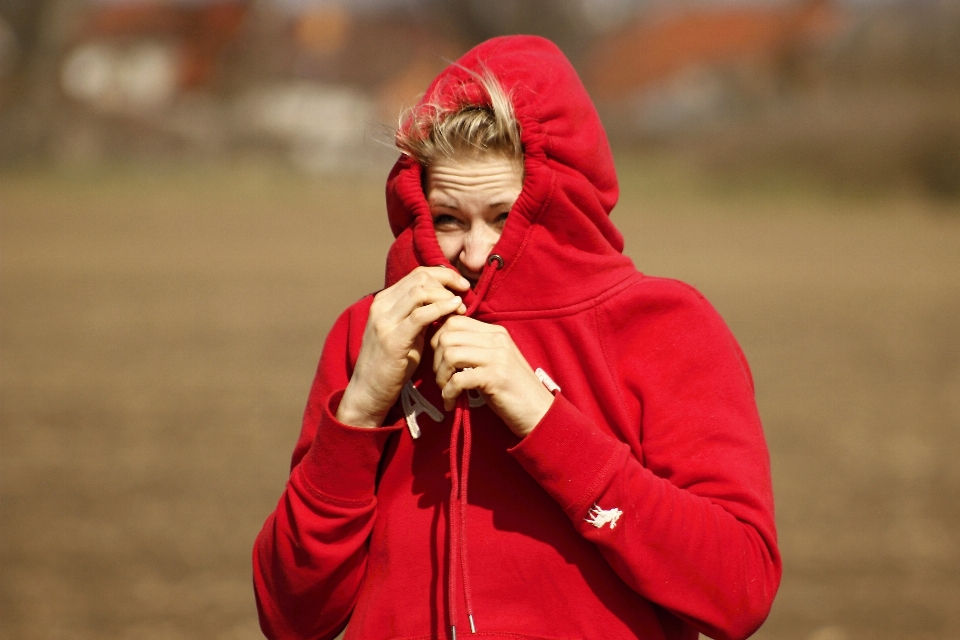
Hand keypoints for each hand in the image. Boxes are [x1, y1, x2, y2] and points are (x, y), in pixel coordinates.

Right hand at [337, 267, 469, 427]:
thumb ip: (421, 314)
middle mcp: (381, 305)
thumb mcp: (407, 333)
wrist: (370, 391)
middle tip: (465, 294)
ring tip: (461, 307)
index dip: (443, 275)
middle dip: (448, 281)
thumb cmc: (393, 364)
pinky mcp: (392, 338)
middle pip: (420, 277)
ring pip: (420, 290)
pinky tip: (455, 311)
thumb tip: (448, 300)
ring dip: (446, 296)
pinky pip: (420, 315)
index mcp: (385, 301)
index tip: (461, 285)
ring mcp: (384, 321)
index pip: (417, 274)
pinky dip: (441, 308)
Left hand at [431, 316, 554, 437]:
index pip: (454, 321)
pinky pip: (458, 380)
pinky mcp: (496, 378)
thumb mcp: (494, 361)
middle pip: (447, 335)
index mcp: (495, 332)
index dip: (438, 340)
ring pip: (449, 354)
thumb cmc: (511, 390)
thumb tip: (440, 343)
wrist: (539, 412)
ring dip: (441, 376)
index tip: (440, 361)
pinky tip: (451, 403)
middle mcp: (497, 339)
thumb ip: (474, 348)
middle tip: (442, 379)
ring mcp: (497, 357)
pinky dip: (448, 393)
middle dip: (436, 359)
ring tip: (446, 391)